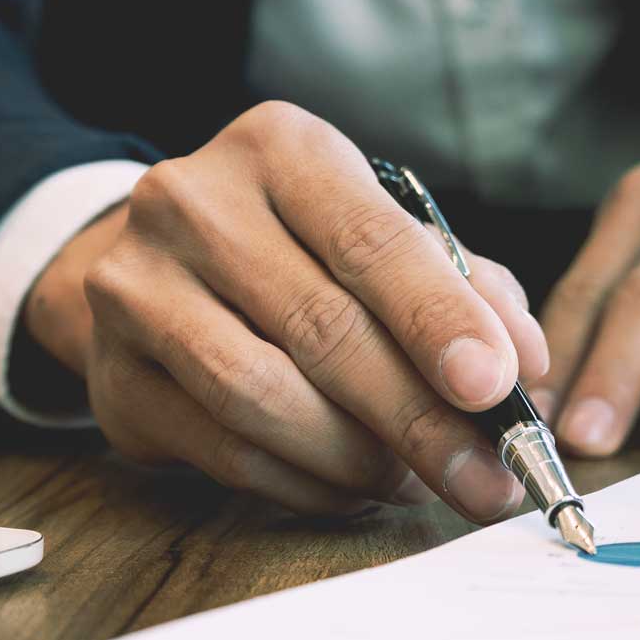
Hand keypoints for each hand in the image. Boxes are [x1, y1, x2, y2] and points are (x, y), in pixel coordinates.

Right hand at [23, 102, 548, 519]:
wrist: (155, 262)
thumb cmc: (303, 248)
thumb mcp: (385, 234)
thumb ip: (467, 288)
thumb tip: (527, 365)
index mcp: (281, 150)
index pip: (372, 241)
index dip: (438, 320)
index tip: (493, 388)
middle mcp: (194, 205)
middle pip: (323, 329)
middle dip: (420, 419)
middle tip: (486, 478)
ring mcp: (137, 289)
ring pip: (263, 398)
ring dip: (358, 460)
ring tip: (416, 483)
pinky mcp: (112, 375)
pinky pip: (224, 450)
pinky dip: (305, 483)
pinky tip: (352, 488)